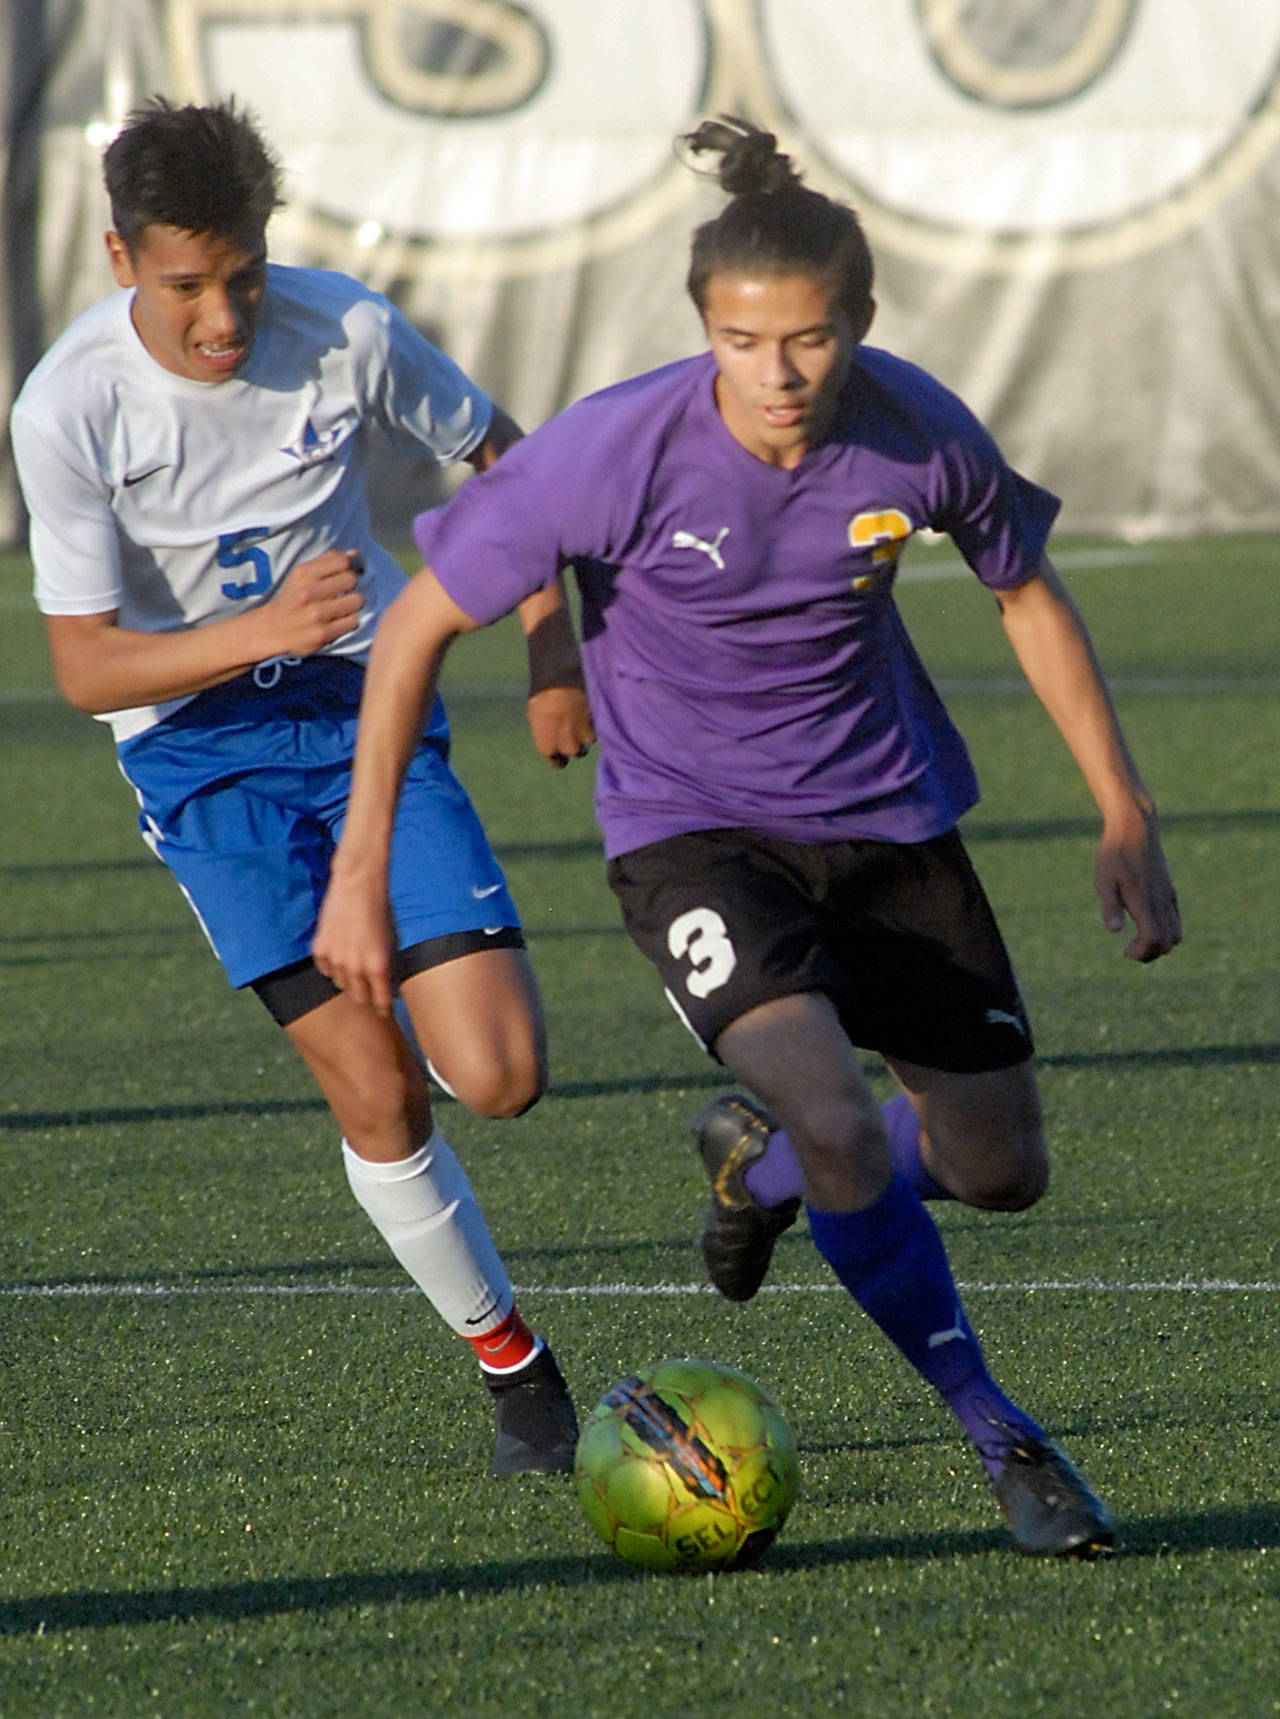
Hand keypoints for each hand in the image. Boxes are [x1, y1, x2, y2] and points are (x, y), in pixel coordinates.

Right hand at [261, 549, 364, 658]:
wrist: (272, 629)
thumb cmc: (292, 599)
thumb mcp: (301, 575)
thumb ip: (326, 561)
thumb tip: (354, 554)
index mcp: (303, 574)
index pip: (342, 561)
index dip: (348, 567)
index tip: (344, 574)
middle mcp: (308, 592)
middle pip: (352, 579)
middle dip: (351, 585)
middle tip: (344, 592)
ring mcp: (316, 614)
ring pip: (356, 600)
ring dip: (353, 604)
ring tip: (343, 606)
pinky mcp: (323, 633)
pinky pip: (353, 621)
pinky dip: (350, 620)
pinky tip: (340, 620)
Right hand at [312, 867, 396, 1015]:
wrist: (358, 884)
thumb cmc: (380, 909)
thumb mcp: (391, 941)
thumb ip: (387, 965)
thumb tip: (387, 984)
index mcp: (378, 966)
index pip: (381, 1001)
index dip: (383, 1008)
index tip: (384, 1010)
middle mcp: (356, 967)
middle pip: (359, 997)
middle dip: (366, 994)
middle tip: (369, 987)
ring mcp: (336, 959)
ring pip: (340, 984)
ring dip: (348, 978)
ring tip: (354, 963)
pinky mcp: (320, 949)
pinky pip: (325, 969)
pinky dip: (332, 965)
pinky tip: (339, 952)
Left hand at [527, 684, 595, 767]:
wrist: (559, 685)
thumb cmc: (542, 697)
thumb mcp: (536, 717)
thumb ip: (546, 731)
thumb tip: (551, 730)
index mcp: (547, 748)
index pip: (558, 762)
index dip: (561, 754)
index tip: (563, 747)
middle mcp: (566, 748)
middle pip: (575, 751)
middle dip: (575, 742)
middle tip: (573, 726)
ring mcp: (582, 740)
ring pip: (587, 741)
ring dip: (586, 732)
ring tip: (581, 715)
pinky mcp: (595, 728)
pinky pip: (596, 729)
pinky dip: (593, 723)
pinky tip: (588, 710)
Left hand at [1095, 808, 1181, 962]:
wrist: (1135, 827)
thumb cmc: (1115, 853)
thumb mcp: (1104, 880)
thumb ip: (1110, 906)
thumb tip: (1115, 930)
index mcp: (1145, 901)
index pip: (1154, 940)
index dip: (1142, 952)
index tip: (1124, 950)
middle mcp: (1161, 901)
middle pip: (1169, 942)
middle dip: (1151, 953)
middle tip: (1129, 949)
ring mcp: (1168, 895)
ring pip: (1176, 932)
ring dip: (1159, 943)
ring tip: (1137, 939)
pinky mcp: (1169, 889)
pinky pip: (1175, 919)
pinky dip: (1165, 930)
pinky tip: (1144, 922)